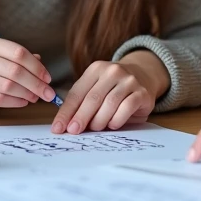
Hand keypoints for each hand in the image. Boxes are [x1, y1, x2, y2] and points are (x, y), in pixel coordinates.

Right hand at [0, 35, 55, 112]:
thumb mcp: (1, 56)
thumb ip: (21, 59)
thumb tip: (43, 72)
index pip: (17, 52)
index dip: (36, 66)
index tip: (47, 78)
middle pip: (14, 70)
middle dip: (35, 84)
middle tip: (47, 93)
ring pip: (6, 86)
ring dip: (26, 94)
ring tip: (35, 97)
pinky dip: (14, 102)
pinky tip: (22, 102)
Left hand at [51, 52, 165, 133]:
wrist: (143, 75)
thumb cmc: (113, 87)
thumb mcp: (95, 88)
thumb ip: (82, 102)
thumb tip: (66, 124)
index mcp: (95, 69)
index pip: (77, 92)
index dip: (66, 112)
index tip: (58, 128)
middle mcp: (112, 71)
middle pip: (92, 98)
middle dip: (80, 117)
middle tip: (73, 131)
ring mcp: (129, 81)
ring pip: (109, 103)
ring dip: (99, 120)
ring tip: (95, 129)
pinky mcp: (142, 92)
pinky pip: (126, 108)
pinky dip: (116, 119)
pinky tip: (112, 125)